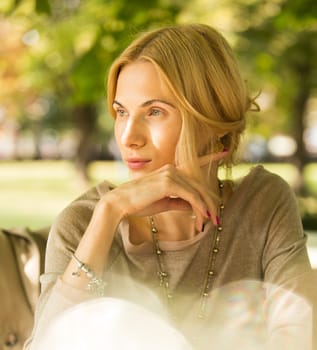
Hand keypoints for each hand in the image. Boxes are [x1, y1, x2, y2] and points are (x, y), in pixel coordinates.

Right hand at [98, 151, 227, 230]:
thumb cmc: (140, 203)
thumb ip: (180, 202)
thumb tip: (195, 207)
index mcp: (170, 171)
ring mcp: (170, 174)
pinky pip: (190, 196)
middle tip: (216, 219)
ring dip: (206, 209)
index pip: (193, 163)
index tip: (225, 152)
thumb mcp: (164, 203)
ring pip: (197, 191)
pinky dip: (199, 207)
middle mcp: (172, 169)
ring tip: (211, 222)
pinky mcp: (168, 183)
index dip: (210, 157)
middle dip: (210, 203)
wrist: (121, 203)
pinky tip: (204, 216)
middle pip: (199, 185)